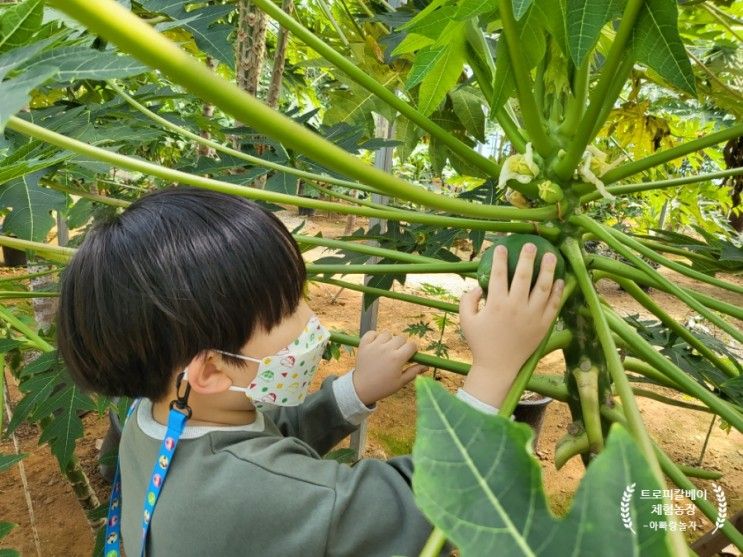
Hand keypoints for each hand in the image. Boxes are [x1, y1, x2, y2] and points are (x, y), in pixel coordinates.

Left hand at [352, 331, 427, 405]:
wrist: (361, 389)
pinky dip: (374, 336)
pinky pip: (371, 333)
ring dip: (389, 340)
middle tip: (397, 354)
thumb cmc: (383, 387)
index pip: (412, 345)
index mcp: (397, 358)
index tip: (409, 355)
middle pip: (400, 338)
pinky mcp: (363, 345)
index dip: (412, 350)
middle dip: (401, 345)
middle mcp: (386, 349)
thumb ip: (414, 372)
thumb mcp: (401, 382)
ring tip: (386, 350)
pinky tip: (376, 345)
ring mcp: (374, 346)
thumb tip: (426, 366)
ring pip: (387, 334)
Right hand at [459, 242, 563, 407]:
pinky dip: (558, 291)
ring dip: (548, 270)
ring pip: (544, 288)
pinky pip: (553, 305)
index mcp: (496, 305)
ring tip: (551, 256)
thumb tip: (480, 285)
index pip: (498, 275)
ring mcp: (533, 316)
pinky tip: (559, 280)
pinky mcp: (544, 325)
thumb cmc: (480, 342)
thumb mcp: (466, 320)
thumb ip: (468, 300)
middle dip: (527, 257)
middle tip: (531, 245)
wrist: (498, 366)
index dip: (499, 259)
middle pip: (524, 276)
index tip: (501, 246)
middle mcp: (516, 308)